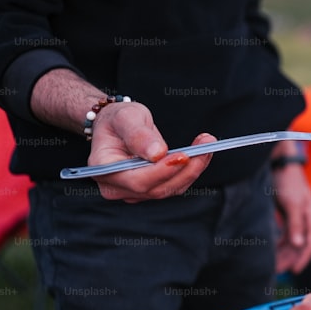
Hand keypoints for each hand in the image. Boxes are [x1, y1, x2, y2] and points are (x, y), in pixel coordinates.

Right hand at [89, 101, 214, 201]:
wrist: (117, 125)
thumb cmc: (118, 119)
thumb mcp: (126, 117)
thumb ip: (138, 135)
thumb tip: (157, 153)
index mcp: (103, 169)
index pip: (136, 180)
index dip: (161, 171)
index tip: (183, 155)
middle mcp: (116, 186)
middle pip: (157, 188)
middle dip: (185, 168)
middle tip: (206, 144)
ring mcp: (133, 192)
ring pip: (170, 188)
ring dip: (193, 168)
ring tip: (207, 143)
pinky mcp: (150, 189)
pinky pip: (175, 184)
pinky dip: (191, 169)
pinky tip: (202, 152)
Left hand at [271, 163, 310, 274]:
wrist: (281, 165)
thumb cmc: (289, 182)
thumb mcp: (293, 203)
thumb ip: (296, 224)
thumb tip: (300, 245)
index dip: (304, 258)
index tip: (294, 271)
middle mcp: (308, 220)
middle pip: (301, 245)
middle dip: (290, 259)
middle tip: (277, 271)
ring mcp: (299, 218)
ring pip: (293, 241)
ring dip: (284, 253)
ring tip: (273, 265)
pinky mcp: (290, 216)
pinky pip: (287, 235)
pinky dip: (280, 244)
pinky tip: (272, 252)